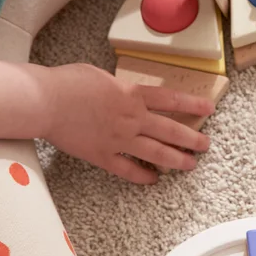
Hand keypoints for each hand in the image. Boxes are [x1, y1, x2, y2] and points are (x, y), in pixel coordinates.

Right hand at [43, 63, 213, 183]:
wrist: (46, 101)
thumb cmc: (67, 82)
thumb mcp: (100, 75)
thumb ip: (118, 87)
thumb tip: (124, 93)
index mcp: (131, 94)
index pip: (171, 100)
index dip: (192, 105)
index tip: (209, 109)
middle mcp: (132, 118)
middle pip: (170, 130)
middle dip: (192, 138)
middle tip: (206, 144)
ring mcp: (119, 139)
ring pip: (156, 153)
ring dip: (176, 160)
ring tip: (190, 164)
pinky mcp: (103, 156)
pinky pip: (128, 170)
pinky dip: (143, 177)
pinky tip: (153, 180)